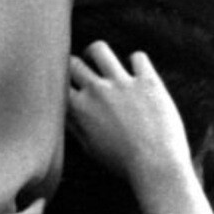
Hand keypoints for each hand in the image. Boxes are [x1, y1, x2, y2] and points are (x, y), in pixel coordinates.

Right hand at [67, 41, 197, 200]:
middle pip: (74, 63)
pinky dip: (135, 61)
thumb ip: (76, 127)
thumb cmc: (122, 162)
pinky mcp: (148, 80)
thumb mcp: (90, 148)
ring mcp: (122, 82)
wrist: (156, 163)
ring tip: (100, 58)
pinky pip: (137, 57)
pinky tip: (136, 70)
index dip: (58, 81)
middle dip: (74, 65)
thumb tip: (66, 114)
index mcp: (79, 108)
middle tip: (79, 69)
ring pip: (100, 50)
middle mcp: (97, 90)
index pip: (57, 83)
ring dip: (96, 53)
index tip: (62, 81)